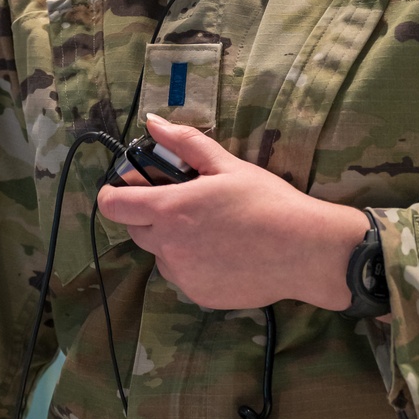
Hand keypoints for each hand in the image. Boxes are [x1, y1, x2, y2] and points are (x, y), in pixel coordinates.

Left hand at [97, 114, 367, 309]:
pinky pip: (184, 276)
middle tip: (186, 205)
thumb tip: (152, 122)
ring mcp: (182, 275)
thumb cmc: (267, 201)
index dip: (116, 193)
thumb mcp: (227, 165)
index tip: (132, 188)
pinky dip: (194, 265)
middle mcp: (167, 246)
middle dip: (150, 215)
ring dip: (173, 242)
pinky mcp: (199, 296)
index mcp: (169, 209)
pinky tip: (225, 255)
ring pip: (161, 255)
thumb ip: (184, 143)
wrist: (304, 250)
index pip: (113, 205)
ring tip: (212, 232)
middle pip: (136, 229)